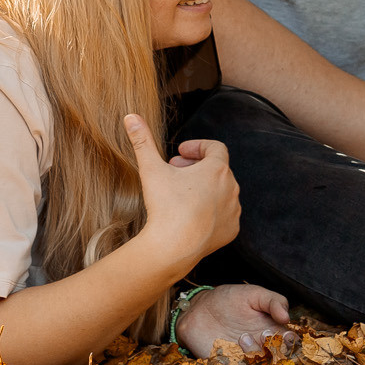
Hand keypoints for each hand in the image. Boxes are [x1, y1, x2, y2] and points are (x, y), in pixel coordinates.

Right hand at [126, 115, 240, 263]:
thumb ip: (142, 141)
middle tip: (175, 172)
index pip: (215, 147)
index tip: (180, 152)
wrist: (173, 248)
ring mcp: (233, 210)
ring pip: (222, 192)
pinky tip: (192, 215)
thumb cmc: (165, 206)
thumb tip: (131, 117)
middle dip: (197, 167)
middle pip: (218, 169)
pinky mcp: (231, 230)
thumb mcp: (151, 169)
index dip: (197, 147)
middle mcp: (232, 188)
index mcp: (218, 169)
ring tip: (182, 194)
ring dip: (205, 189)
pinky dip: (211, 211)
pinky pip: (224, 215)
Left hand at [176, 284, 294, 356]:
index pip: (288, 344)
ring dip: (252, 355)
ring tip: (243, 337)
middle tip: (263, 336)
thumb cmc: (229, 300)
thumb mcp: (253, 294)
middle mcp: (260, 350)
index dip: (289, 343)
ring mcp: (244, 360)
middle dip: (273, 353)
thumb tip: (287, 317)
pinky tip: (229, 353)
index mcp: (271, 332)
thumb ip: (273, 302)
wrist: (199, 309)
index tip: (285, 336)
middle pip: (275, 361)